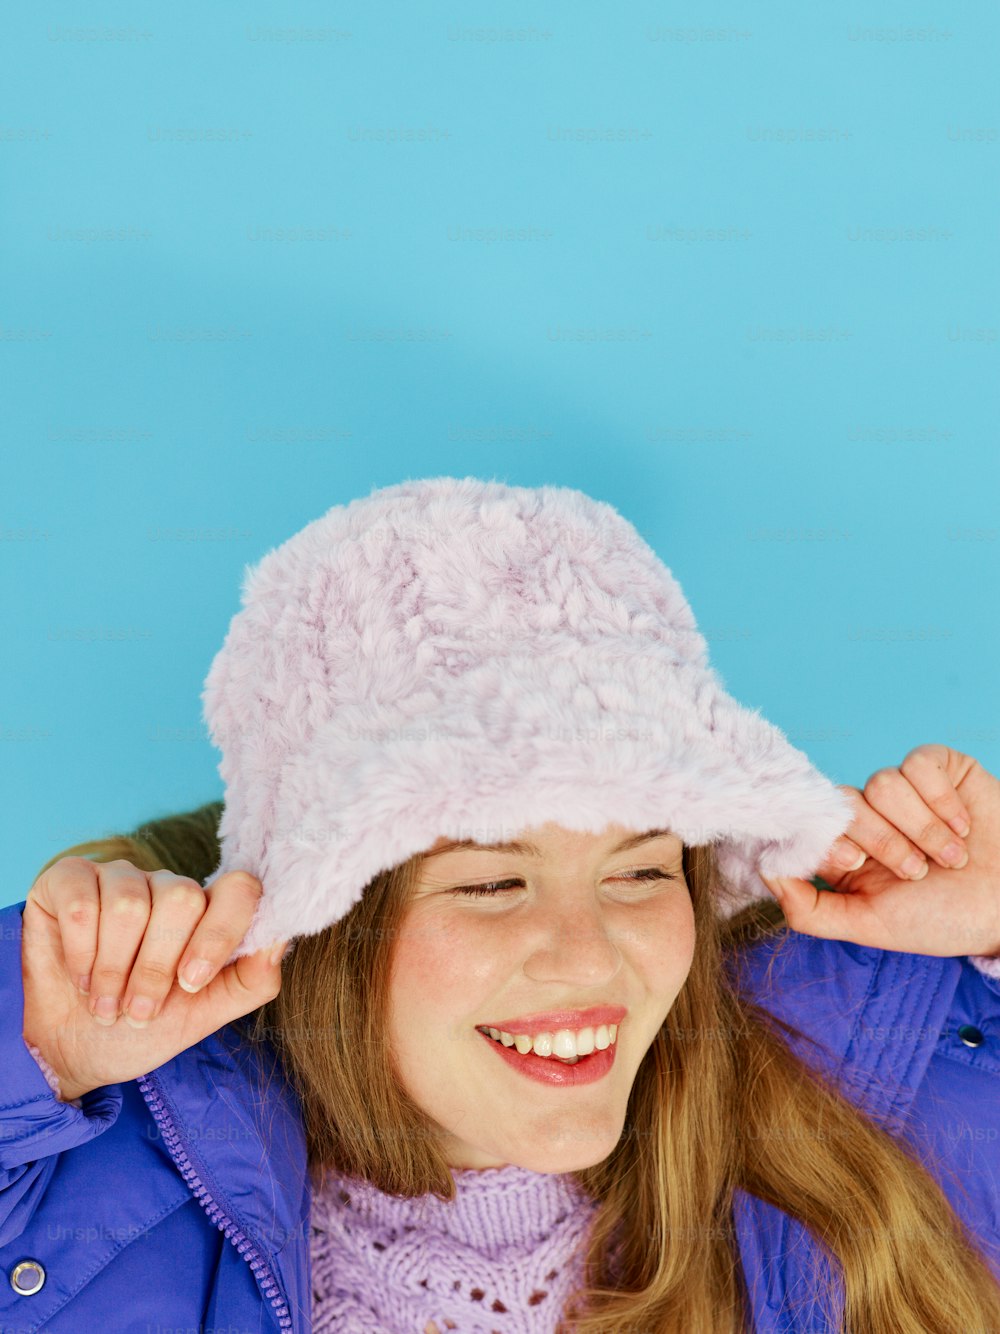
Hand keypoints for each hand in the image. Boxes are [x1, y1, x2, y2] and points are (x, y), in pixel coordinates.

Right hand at [21, 857, 286, 1102]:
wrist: (70, 1052)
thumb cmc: (142, 1028)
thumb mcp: (204, 1014)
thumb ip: (251, 979)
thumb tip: (278, 939)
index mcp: (207, 912)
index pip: (240, 889)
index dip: (220, 933)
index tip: (190, 982)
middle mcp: (166, 887)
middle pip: (182, 898)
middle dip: (155, 968)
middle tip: (137, 1009)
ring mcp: (117, 877)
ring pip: (129, 904)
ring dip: (112, 970)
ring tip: (105, 1004)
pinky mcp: (67, 879)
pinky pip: (82, 904)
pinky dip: (80, 953)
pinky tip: (78, 977)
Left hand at [759, 744, 999, 956]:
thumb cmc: (942, 918)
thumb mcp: (870, 925)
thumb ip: (810, 910)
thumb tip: (766, 871)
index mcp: (846, 850)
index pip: (814, 824)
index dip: (833, 841)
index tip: (858, 865)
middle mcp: (869, 816)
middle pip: (847, 802)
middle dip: (883, 841)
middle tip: (917, 872)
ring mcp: (902, 790)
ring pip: (882, 783)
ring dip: (920, 828)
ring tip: (951, 858)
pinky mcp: (937, 769)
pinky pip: (918, 763)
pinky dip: (941, 800)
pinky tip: (963, 828)